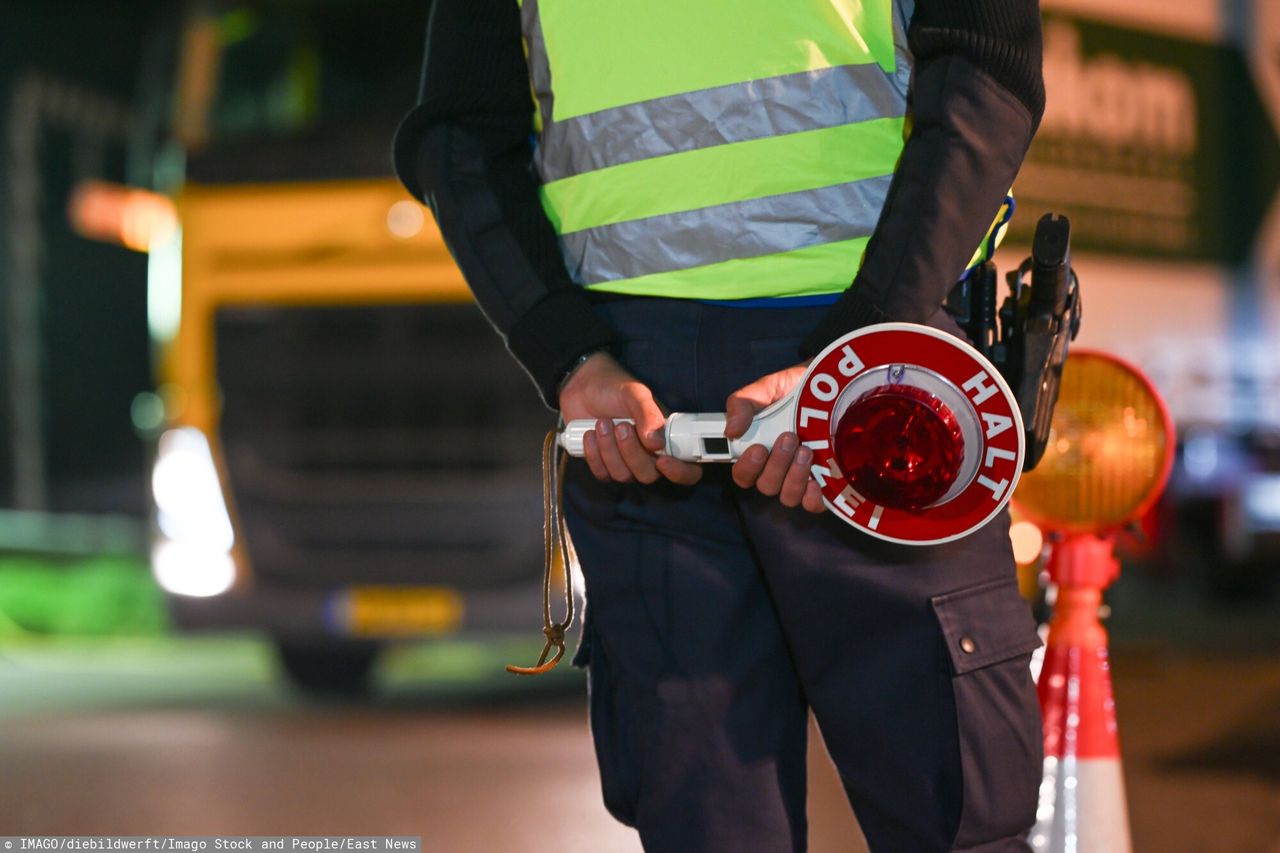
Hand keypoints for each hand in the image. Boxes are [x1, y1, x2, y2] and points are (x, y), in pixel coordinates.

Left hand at [559, 352, 701, 485]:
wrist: (582, 387)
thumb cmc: (614, 388)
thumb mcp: (635, 394)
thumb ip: (648, 415)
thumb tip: (657, 443)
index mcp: (667, 439)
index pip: (687, 469)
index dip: (679, 472)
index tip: (662, 459)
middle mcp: (649, 456)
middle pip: (648, 475)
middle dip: (631, 453)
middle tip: (621, 426)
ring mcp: (625, 463)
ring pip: (623, 476)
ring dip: (609, 449)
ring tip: (602, 423)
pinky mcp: (603, 465)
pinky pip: (602, 474)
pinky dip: (594, 454)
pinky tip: (590, 434)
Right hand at [725, 364, 824, 512]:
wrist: (835, 387)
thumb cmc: (795, 389)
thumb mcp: (766, 388)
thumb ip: (742, 403)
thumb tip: (730, 430)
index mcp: (757, 450)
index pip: (743, 475)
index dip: (747, 468)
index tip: (758, 448)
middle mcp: (777, 469)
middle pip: (766, 486)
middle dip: (777, 464)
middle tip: (790, 438)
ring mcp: (801, 478)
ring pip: (788, 496)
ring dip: (794, 477)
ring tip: (806, 450)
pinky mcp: (825, 484)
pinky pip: (812, 504)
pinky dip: (812, 498)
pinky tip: (817, 481)